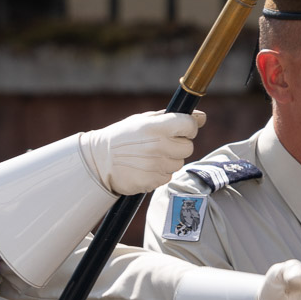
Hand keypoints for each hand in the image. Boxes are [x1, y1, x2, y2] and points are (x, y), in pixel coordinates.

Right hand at [78, 110, 204, 195]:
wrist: (99, 161)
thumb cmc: (123, 137)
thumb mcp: (144, 120)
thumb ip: (173, 118)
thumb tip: (201, 117)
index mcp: (156, 127)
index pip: (190, 126)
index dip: (188, 127)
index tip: (180, 129)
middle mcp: (158, 146)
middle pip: (188, 147)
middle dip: (178, 145)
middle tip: (160, 144)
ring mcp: (155, 166)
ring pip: (178, 163)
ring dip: (168, 160)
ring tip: (149, 157)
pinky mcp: (152, 182)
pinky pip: (167, 177)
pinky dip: (159, 173)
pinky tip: (145, 167)